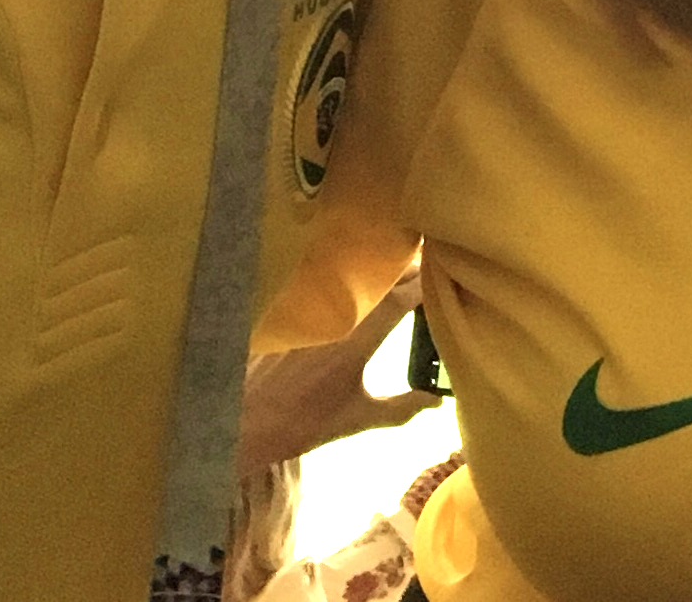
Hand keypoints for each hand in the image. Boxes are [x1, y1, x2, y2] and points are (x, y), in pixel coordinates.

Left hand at [238, 271, 441, 477]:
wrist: (242, 422)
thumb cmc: (303, 423)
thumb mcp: (358, 418)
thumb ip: (401, 407)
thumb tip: (437, 401)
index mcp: (357, 339)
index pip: (402, 298)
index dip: (428, 285)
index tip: (449, 279)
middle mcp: (337, 316)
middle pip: (380, 279)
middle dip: (409, 269)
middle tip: (433, 266)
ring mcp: (312, 311)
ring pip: (354, 278)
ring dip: (380, 273)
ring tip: (401, 271)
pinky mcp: (293, 312)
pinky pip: (328, 287)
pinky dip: (350, 283)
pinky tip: (358, 287)